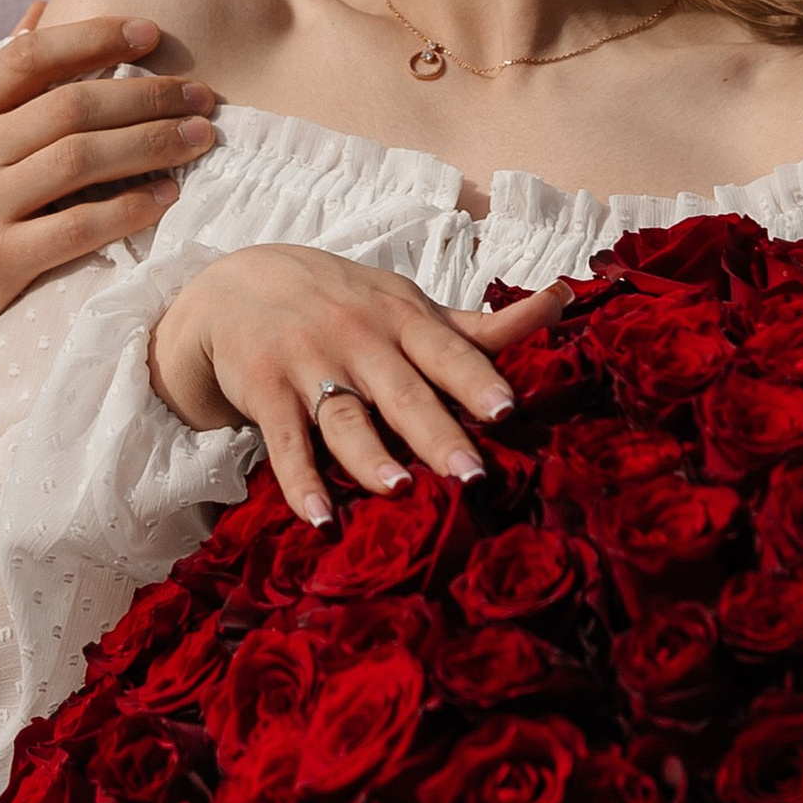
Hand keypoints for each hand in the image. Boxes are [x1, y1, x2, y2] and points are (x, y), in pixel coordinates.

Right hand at [0, 17, 217, 383]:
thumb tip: (39, 10)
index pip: (33, 54)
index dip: (97, 36)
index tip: (151, 32)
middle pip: (73, 104)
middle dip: (149, 95)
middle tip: (203, 94)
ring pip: (82, 158)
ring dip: (151, 144)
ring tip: (200, 138)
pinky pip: (77, 227)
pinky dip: (128, 208)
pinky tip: (165, 199)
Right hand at [148, 246, 562, 524]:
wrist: (239, 284)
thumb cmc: (345, 303)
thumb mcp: (406, 305)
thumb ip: (476, 327)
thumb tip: (563, 303)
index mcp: (401, 319)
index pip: (445, 350)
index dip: (475, 378)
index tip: (507, 409)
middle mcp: (358, 340)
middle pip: (402, 392)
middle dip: (436, 432)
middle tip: (472, 473)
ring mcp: (309, 366)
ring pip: (344, 419)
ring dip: (368, 456)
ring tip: (397, 488)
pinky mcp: (266, 393)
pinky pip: (284, 443)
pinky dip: (300, 481)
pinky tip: (319, 518)